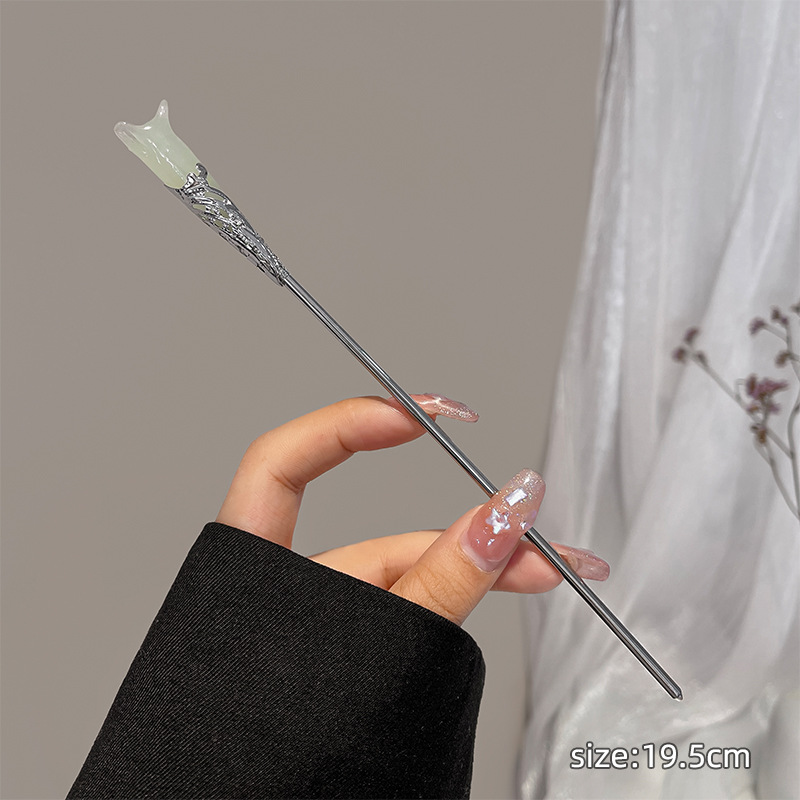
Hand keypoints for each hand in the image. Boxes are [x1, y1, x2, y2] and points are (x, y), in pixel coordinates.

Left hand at [217, 394, 608, 625]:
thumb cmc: (262, 756)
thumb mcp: (366, 652)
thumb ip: (439, 584)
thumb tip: (506, 512)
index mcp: (256, 574)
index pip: (283, 463)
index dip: (346, 424)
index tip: (417, 413)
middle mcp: (292, 597)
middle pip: (386, 543)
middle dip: (473, 538)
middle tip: (544, 547)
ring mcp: (327, 635)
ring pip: (413, 589)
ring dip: (484, 574)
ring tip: (554, 574)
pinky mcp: (355, 663)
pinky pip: (414, 620)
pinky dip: (462, 607)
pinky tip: (508, 591)